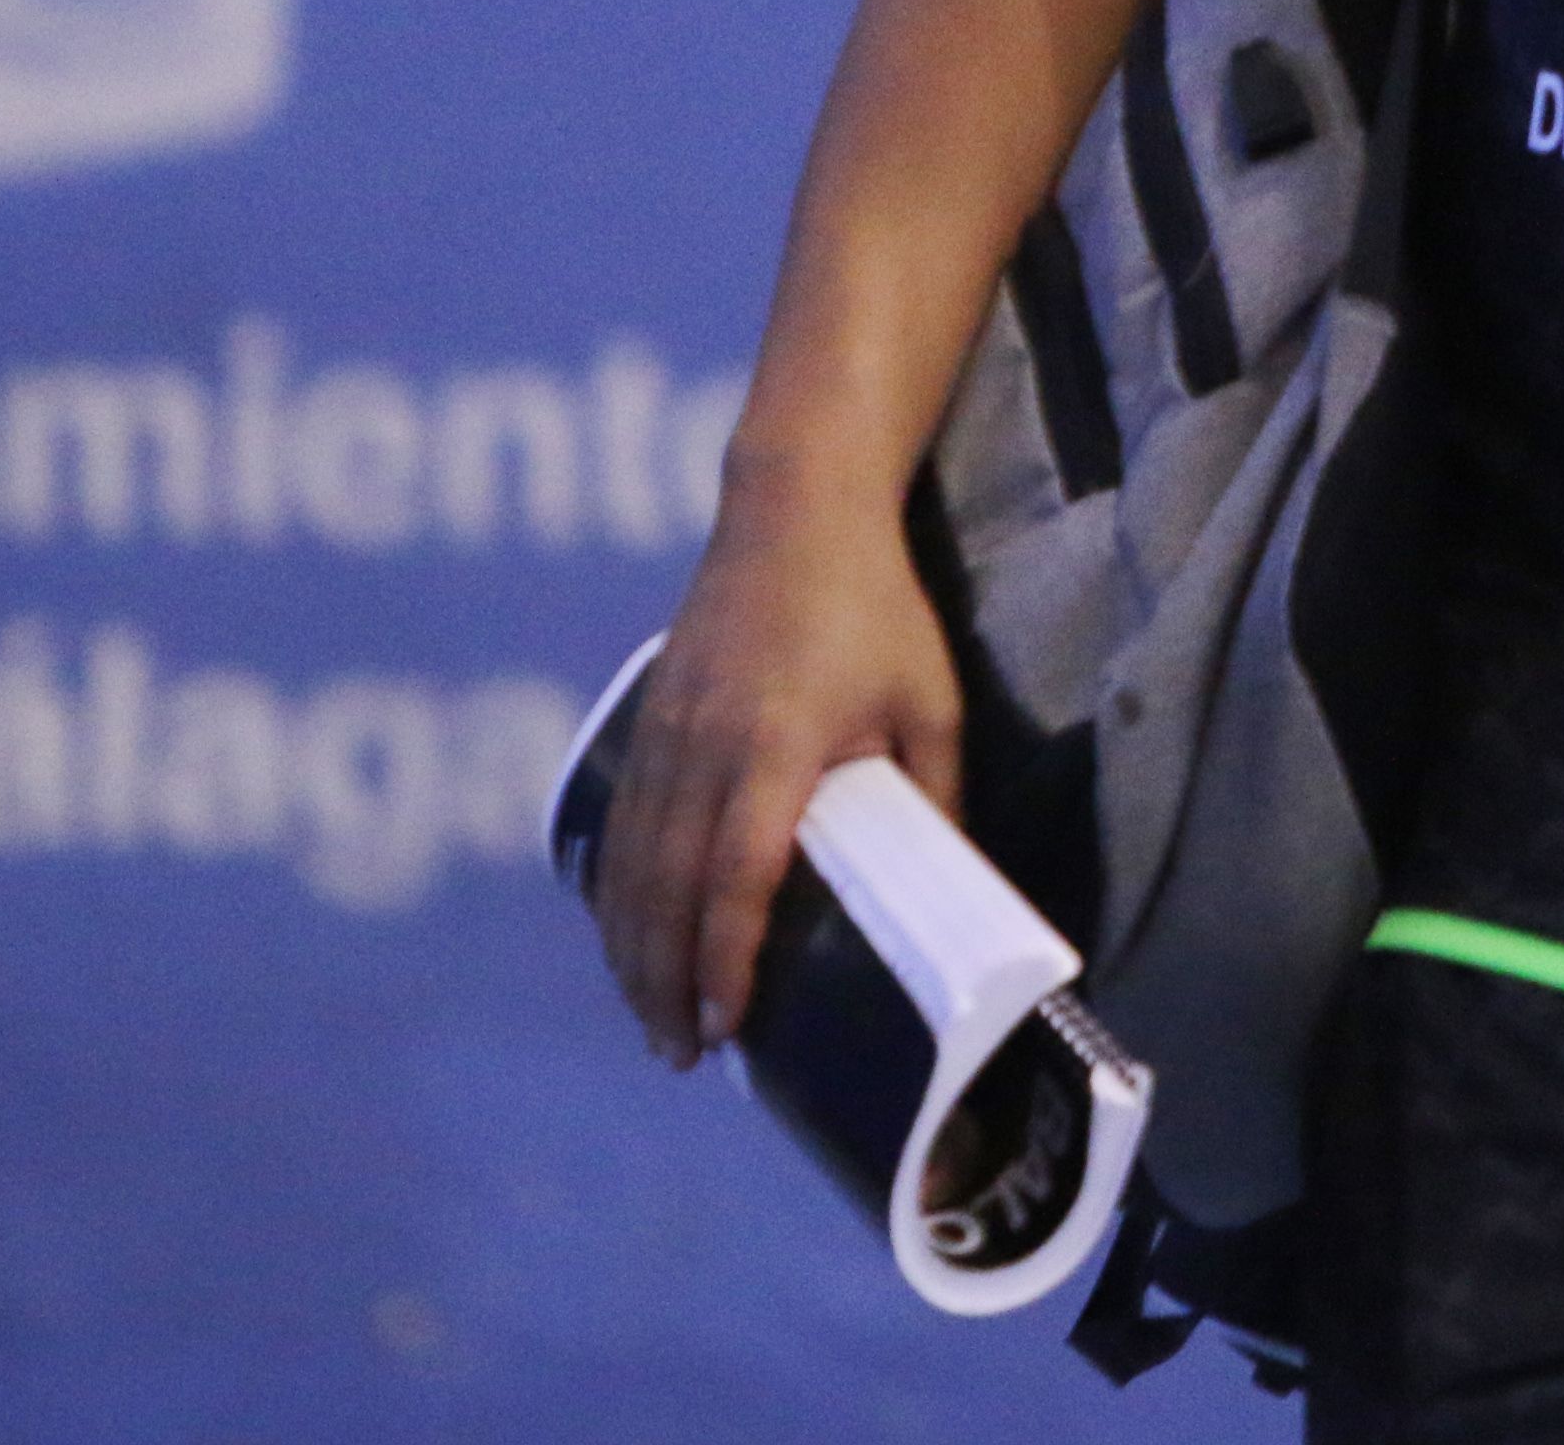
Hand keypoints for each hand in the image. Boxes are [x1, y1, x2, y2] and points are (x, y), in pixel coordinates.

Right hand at [592, 478, 966, 1066]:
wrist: (794, 508)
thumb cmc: (876, 606)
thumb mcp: (929, 699)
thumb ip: (936, 793)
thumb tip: (949, 884)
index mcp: (778, 743)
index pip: (738, 875)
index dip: (725, 957)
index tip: (725, 1025)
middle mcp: (707, 744)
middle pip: (666, 888)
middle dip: (665, 981)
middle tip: (679, 1054)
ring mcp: (667, 730)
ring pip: (632, 864)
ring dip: (631, 950)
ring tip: (650, 1021)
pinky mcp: (648, 719)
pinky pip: (619, 826)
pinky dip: (614, 893)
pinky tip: (625, 938)